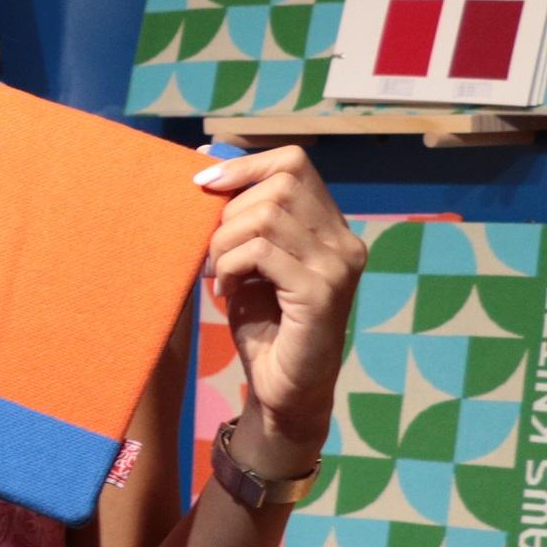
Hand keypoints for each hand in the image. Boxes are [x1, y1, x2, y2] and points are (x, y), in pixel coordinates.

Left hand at [196, 145, 364, 476]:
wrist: (285, 387)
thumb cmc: (264, 323)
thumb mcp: (247, 260)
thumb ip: (239, 216)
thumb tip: (203, 159)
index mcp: (330, 226)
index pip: (294, 163)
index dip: (244, 165)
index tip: (201, 184)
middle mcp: (344, 240)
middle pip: (277, 185)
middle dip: (227, 212)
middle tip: (212, 251)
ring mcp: (339, 265)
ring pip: (264, 217)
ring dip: (223, 243)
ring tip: (217, 273)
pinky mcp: (321, 292)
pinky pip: (260, 252)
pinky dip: (229, 267)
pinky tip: (225, 291)